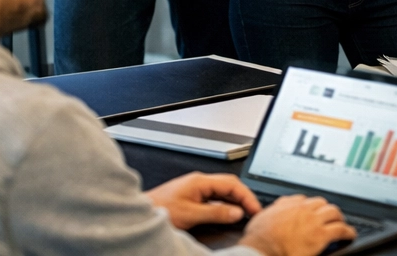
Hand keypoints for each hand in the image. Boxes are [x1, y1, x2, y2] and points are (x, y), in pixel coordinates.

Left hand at [145, 172, 261, 230]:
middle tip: (254, 212)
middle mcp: (199, 182)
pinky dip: (225, 205)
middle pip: (229, 185)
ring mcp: (195, 189)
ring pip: (222, 192)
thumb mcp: (191, 214)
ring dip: (235, 201)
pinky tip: (228, 214)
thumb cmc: (159, 210)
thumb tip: (236, 212)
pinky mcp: (192, 197)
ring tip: (245, 213)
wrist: (140, 213)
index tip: (255, 208)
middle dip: (244, 197)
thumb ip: (215, 213)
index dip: (246, 196)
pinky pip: (214, 198)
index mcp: (200, 181)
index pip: (232, 183)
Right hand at [240, 195, 355, 255]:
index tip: (311, 210)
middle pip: (321, 203)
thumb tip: (271, 212)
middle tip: (328, 215)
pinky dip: (348, 231)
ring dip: (338, 217)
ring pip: (333, 212)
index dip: (309, 205)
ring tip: (340, 222)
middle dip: (325, 209)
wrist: (262, 250)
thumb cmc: (259, 239)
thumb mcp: (261, 218)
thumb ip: (272, 211)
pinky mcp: (320, 235)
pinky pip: (340, 229)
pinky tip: (350, 234)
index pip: (303, 199)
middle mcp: (302, 209)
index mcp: (288, 205)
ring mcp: (313, 221)